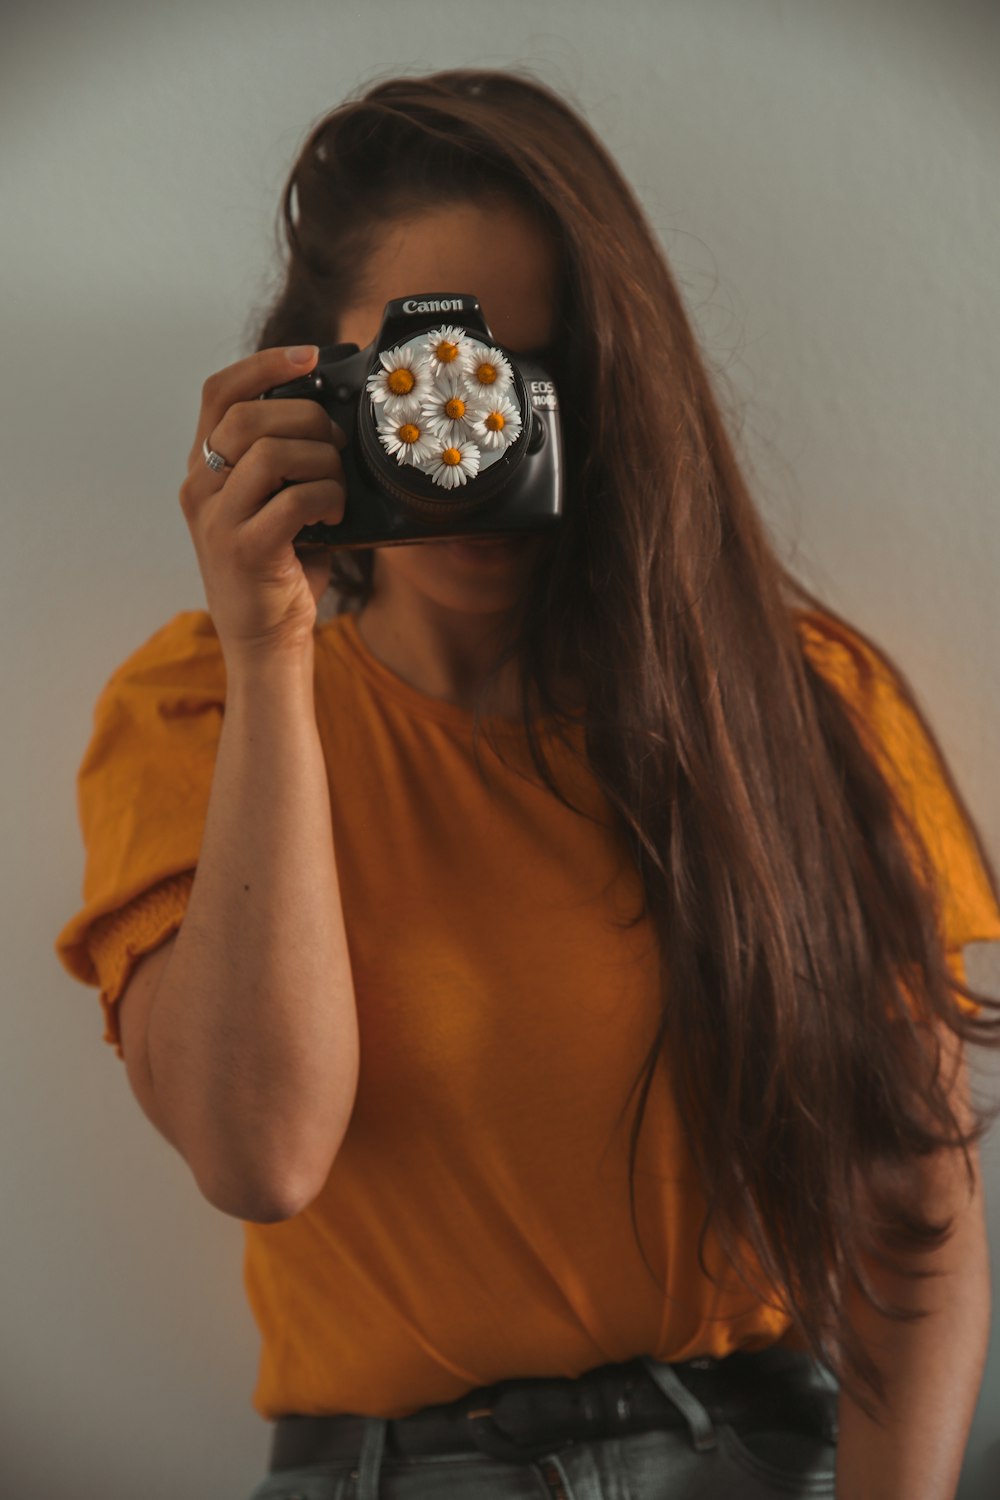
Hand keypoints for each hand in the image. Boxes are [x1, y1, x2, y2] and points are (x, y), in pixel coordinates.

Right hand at [180, 345, 346, 660]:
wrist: (265, 641)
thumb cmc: (279, 568)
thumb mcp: (272, 503)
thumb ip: (284, 460)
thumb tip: (335, 415)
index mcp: (204, 469)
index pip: (218, 393)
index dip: (264, 365)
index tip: (309, 356)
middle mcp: (200, 488)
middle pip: (248, 417)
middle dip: (308, 419)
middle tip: (337, 444)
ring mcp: (218, 519)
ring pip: (272, 454)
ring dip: (322, 462)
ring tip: (337, 487)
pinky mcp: (244, 549)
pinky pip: (293, 499)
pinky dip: (326, 497)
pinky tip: (334, 514)